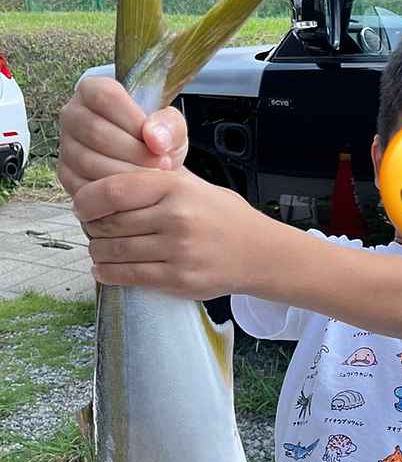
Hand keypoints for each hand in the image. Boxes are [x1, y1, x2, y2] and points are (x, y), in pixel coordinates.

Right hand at [58, 77, 188, 195]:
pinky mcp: (67, 175)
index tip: (157, 143)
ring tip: (152, 180)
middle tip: (160, 167)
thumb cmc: (158, 142)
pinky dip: (113, 194)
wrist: (150, 169)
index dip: (134, 122)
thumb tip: (154, 139)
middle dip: (134, 153)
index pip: (105, 98)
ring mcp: (66, 146)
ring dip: (125, 175)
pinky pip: (84, 186)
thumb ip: (169, 126)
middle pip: (96, 132)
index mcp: (92, 91)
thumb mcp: (171, 128)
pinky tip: (135, 195)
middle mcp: (72, 115)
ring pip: (89, 161)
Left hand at [75, 169, 262, 299]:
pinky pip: (131, 276)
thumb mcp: (193, 185)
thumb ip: (155, 182)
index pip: (114, 191)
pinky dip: (108, 274)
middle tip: (92, 229)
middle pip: (111, 223)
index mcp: (175, 187)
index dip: (87, 200)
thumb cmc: (224, 217)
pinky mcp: (180, 279)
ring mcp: (178, 251)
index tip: (80, 206)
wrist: (260, 253)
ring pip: (116, 252)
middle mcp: (175, 217)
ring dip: (98, 252)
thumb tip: (106, 182)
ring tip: (98, 249)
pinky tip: (103, 270)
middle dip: (93, 228)